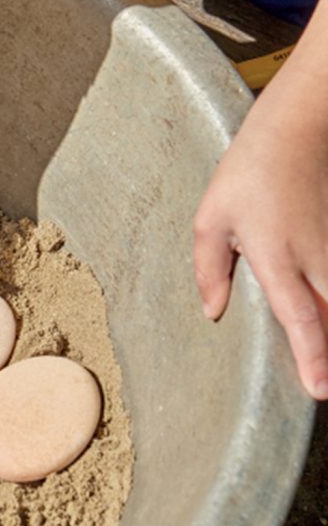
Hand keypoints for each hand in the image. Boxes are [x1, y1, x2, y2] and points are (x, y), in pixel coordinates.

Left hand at [193, 64, 327, 400]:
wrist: (294, 135)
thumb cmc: (246, 176)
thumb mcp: (211, 218)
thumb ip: (209, 270)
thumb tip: (212, 312)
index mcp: (276, 256)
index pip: (301, 317)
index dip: (313, 357)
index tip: (320, 390)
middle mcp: (315, 260)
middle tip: (324, 386)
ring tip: (323, 364)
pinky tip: (324, 323)